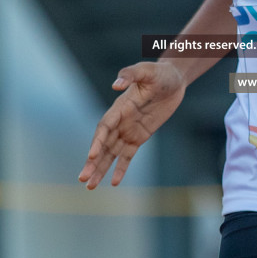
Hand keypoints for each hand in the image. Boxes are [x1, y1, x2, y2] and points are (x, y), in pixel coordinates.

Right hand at [78, 61, 186, 188]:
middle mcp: (120, 121)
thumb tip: (115, 86)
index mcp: (120, 107)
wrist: (173, 80)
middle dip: (93, 162)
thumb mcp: (147, 71)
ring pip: (112, 153)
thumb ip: (131, 75)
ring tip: (90, 186)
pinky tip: (114, 182)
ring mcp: (129, 130)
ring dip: (101, 169)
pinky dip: (121, 168)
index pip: (105, 127)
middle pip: (103, 145)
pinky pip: (128, 156)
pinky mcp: (139, 137)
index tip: (92, 156)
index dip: (97, 141)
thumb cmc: (159, 74)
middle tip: (83, 179)